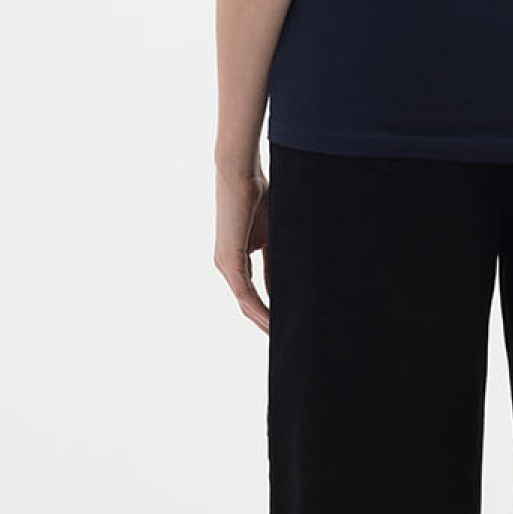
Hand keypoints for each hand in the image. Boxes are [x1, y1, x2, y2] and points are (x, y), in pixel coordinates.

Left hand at [215, 161, 271, 332]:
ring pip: (245, 303)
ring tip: (282, 338)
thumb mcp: (273, 233)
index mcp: (237, 258)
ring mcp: (226, 264)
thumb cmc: (259, 194)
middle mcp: (227, 265)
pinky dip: (260, 310)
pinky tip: (274, 322)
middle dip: (265, 323)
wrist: (241, 173)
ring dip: (264, 322)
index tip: (286, 323)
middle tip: (286, 340)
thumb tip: (284, 283)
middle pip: (247, 304)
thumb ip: (276, 258)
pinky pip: (245, 294)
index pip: (253, 292)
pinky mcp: (229, 260)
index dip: (269, 310)